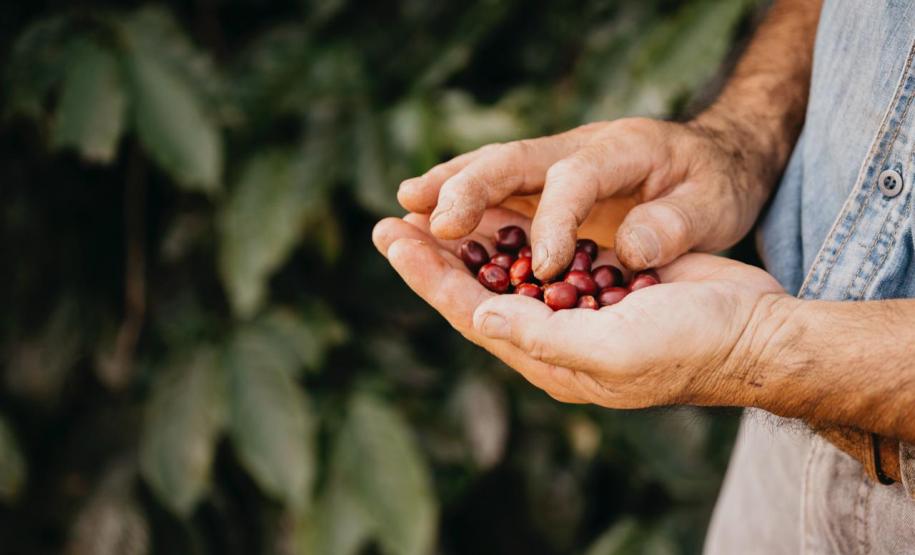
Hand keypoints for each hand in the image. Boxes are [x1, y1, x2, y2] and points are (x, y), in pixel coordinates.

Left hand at [373, 209, 788, 407]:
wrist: (754, 331)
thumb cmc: (690, 347)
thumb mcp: (613, 350)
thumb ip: (543, 336)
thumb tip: (478, 315)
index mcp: (549, 357)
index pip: (470, 312)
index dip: (428, 276)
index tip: (392, 240)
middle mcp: (554, 334)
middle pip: (477, 289)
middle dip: (434, 257)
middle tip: (389, 223)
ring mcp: (577, 306)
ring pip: (506, 269)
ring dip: (468, 241)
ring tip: (426, 214)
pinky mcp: (601, 279)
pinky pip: (542, 253)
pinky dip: (513, 233)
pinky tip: (492, 212)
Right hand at [396, 117, 772, 277]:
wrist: (719, 158)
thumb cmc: (719, 183)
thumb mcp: (715, 203)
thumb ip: (676, 225)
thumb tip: (630, 251)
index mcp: (621, 150)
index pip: (573, 181)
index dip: (554, 224)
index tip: (543, 268)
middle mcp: (577, 150)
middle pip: (512, 162)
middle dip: (467, 191)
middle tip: (425, 220)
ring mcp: (558, 163)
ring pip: (493, 172)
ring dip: (447, 191)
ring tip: (403, 212)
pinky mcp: (548, 181)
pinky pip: (498, 191)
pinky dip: (462, 202)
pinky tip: (430, 221)